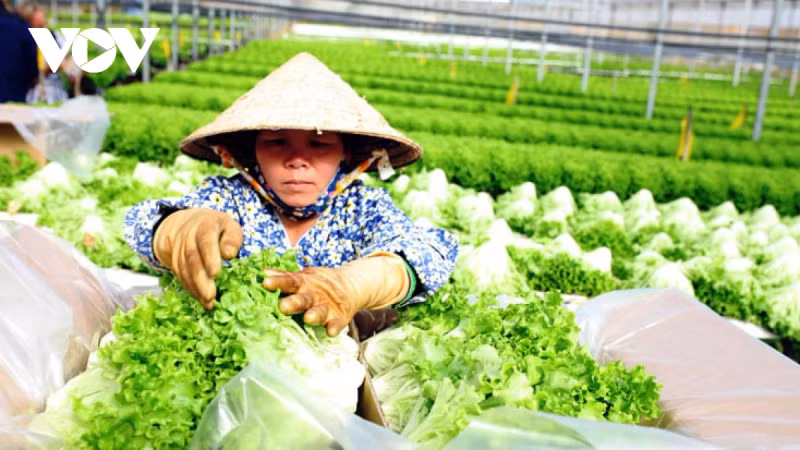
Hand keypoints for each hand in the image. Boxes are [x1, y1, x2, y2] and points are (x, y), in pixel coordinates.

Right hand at [153, 208, 242, 307]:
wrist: (190, 223)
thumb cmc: (218, 227)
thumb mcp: (230, 226)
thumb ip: (232, 238)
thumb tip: (229, 254)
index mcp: (205, 224)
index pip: (205, 239)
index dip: (209, 256)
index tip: (215, 273)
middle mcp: (188, 236)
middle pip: (192, 257)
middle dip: (200, 278)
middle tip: (210, 295)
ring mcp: (180, 248)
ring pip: (184, 268)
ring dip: (195, 287)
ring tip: (208, 302)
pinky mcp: (175, 260)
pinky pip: (180, 275)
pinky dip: (190, 288)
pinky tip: (201, 299)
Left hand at [262, 252, 409, 336]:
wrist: (350, 285)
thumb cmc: (317, 285)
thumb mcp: (302, 278)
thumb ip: (284, 277)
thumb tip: (263, 272)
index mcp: (303, 284)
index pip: (289, 282)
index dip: (278, 282)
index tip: (266, 282)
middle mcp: (314, 294)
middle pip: (304, 298)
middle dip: (294, 302)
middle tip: (283, 306)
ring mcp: (327, 306)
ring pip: (320, 310)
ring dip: (315, 314)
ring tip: (308, 318)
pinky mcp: (339, 317)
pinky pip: (336, 323)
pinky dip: (334, 327)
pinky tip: (331, 332)